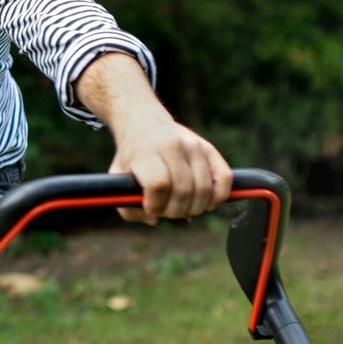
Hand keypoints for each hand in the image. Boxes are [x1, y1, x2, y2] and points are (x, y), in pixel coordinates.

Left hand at [108, 116, 232, 225]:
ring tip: (182, 208)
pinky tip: (205, 203)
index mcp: (147, 152)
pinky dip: (217, 197)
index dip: (155, 205)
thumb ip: (127, 205)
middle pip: (183, 191)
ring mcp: (195, 146)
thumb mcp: (118, 177)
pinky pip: (224, 179)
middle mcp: (173, 146)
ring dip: (194, 209)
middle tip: (167, 211)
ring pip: (205, 189)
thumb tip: (153, 219)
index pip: (158, 185)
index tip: (151, 208)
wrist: (145, 124)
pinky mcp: (210, 149)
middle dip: (174, 211)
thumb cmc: (132, 158)